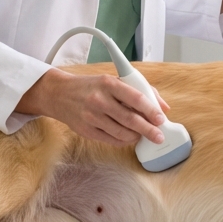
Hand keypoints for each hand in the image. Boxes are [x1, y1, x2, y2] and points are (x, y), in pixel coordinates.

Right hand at [16, 69, 169, 145]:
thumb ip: (140, 91)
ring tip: (143, 135)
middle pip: (130, 119)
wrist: (59, 94)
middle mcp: (100, 100)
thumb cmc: (92, 87)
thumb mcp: (113, 81)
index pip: (135, 98)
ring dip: (137, 136)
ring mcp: (92, 117)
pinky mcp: (86, 131)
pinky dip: (124, 140)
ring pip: (122, 133)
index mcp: (108, 84)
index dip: (150, 110)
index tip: (161, 118)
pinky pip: (111, 140)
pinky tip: (129, 137)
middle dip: (148, 130)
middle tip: (159, 136)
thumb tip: (163, 107)